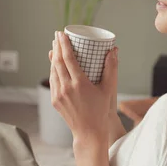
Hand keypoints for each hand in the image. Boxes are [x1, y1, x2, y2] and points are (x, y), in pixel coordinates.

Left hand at [48, 31, 118, 147]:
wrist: (89, 131)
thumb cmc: (100, 110)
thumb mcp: (108, 89)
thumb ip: (111, 69)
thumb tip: (113, 51)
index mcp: (79, 84)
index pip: (68, 58)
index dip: (64, 44)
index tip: (61, 34)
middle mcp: (66, 88)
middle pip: (58, 62)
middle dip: (57, 47)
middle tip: (57, 36)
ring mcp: (58, 94)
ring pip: (53, 71)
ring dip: (53, 57)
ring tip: (55, 47)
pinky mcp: (55, 100)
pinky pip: (52, 81)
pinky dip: (53, 70)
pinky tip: (54, 65)